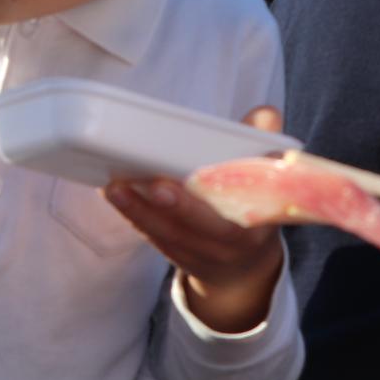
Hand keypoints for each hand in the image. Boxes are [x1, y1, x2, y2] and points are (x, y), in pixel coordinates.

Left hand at [103, 105, 284, 331]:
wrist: (242, 265)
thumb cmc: (251, 206)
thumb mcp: (266, 181)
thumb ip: (261, 144)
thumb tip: (265, 114)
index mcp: (257, 223)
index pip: (244, 214)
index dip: (216, 197)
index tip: (187, 178)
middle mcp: (230, 244)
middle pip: (200, 228)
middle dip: (175, 208)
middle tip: (146, 185)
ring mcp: (201, 253)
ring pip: (168, 234)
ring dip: (138, 211)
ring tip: (114, 187)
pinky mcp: (175, 255)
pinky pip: (153, 236)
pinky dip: (132, 216)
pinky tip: (113, 194)